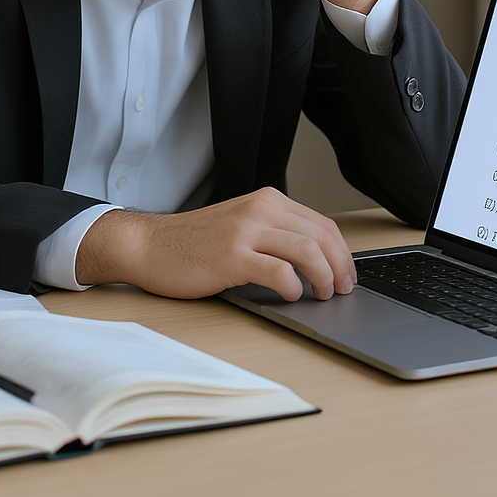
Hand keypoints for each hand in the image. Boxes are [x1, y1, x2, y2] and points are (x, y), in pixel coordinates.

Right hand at [75, 187, 356, 300]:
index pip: (322, 223)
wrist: (149, 245)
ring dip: (324, 277)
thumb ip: (274, 232)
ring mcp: (246, 232)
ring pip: (308, 250)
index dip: (342, 252)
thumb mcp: (241, 224)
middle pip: (322, 235)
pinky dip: (294, 287)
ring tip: (322, 294)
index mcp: (267, 200)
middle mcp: (260, 209)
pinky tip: (292, 296)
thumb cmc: (193, 242)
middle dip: (340, 267)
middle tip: (342, 290)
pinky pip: (279, 272)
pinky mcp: (232, 257)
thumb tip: (316, 260)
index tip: (346, 274)